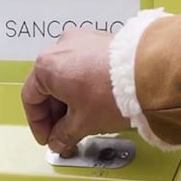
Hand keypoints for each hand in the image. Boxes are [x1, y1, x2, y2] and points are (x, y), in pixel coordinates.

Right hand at [21, 29, 129, 155]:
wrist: (149, 74)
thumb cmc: (113, 91)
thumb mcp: (83, 122)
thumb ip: (64, 134)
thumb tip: (59, 140)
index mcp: (46, 65)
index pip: (31, 98)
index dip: (38, 124)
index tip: (48, 137)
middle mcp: (60, 46)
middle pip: (48, 85)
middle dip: (55, 113)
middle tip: (64, 133)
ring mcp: (82, 40)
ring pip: (66, 74)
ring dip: (69, 99)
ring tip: (82, 120)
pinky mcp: (101, 40)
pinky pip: (83, 65)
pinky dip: (84, 85)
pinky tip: (96, 102)